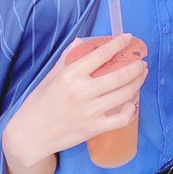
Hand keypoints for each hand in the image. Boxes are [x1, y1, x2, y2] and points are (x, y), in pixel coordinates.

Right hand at [4, 34, 147, 166]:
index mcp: (71, 75)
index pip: (101, 54)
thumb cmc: (39, 103)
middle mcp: (82, 92)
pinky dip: (131, 109)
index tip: (128, 38)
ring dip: (138, 82)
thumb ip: (67, 58)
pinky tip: (132, 101)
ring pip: (125, 94)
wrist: (30, 135)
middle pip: (120, 75)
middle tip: (142, 61)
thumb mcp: (50, 77)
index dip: (119, 44)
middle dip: (136, 66)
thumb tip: (80, 41)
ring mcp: (90, 112)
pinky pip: (121, 118)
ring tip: (142, 75)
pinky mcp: (93, 129)